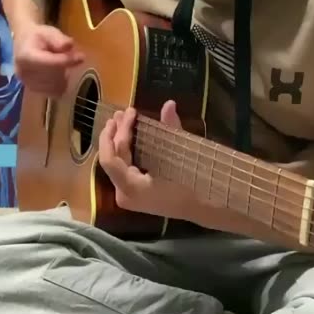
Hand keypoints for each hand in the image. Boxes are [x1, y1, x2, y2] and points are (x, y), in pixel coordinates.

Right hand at [14, 24, 83, 95]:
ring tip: (62, 64)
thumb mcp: (49, 32)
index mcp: (25, 56)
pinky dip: (60, 84)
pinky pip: (54, 92)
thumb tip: (70, 45)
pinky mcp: (33, 90)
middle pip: (53, 75)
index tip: (81, 57)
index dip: (66, 61)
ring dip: (64, 76)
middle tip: (72, 57)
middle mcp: (23, 72)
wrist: (24, 43)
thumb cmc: (38, 36)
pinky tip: (59, 74)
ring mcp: (27, 83)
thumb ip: (59, 39)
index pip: (49, 63)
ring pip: (55, 86)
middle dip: (66, 67)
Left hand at [99, 101, 198, 218]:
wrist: (203, 210)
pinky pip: (122, 167)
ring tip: (122, 118)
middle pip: (113, 158)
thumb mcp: (180, 156)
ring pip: (116, 162)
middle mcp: (124, 194)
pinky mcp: (133, 193)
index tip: (126, 114)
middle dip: (116, 133)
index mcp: (132, 188)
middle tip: (123, 112)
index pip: (110, 159)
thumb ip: (171, 129)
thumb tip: (169, 103)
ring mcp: (127, 195)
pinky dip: (124, 150)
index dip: (116, 133)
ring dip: (118, 140)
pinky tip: (129, 135)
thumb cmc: (192, 185)